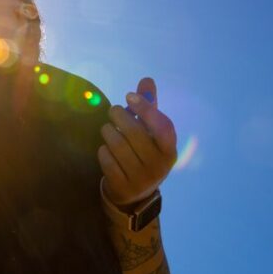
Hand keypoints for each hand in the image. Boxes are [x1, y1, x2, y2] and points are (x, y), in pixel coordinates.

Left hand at [97, 77, 177, 208]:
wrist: (134, 194)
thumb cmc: (143, 153)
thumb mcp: (150, 133)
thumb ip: (149, 107)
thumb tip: (146, 80)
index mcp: (169, 150)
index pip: (162, 126)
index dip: (145, 108)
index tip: (128, 96)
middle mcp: (159, 166)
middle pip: (135, 133)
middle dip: (120, 116)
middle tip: (114, 111)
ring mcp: (141, 178)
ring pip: (118, 145)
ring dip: (108, 132)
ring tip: (108, 129)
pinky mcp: (123, 186)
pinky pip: (107, 160)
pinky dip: (103, 150)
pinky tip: (106, 149)